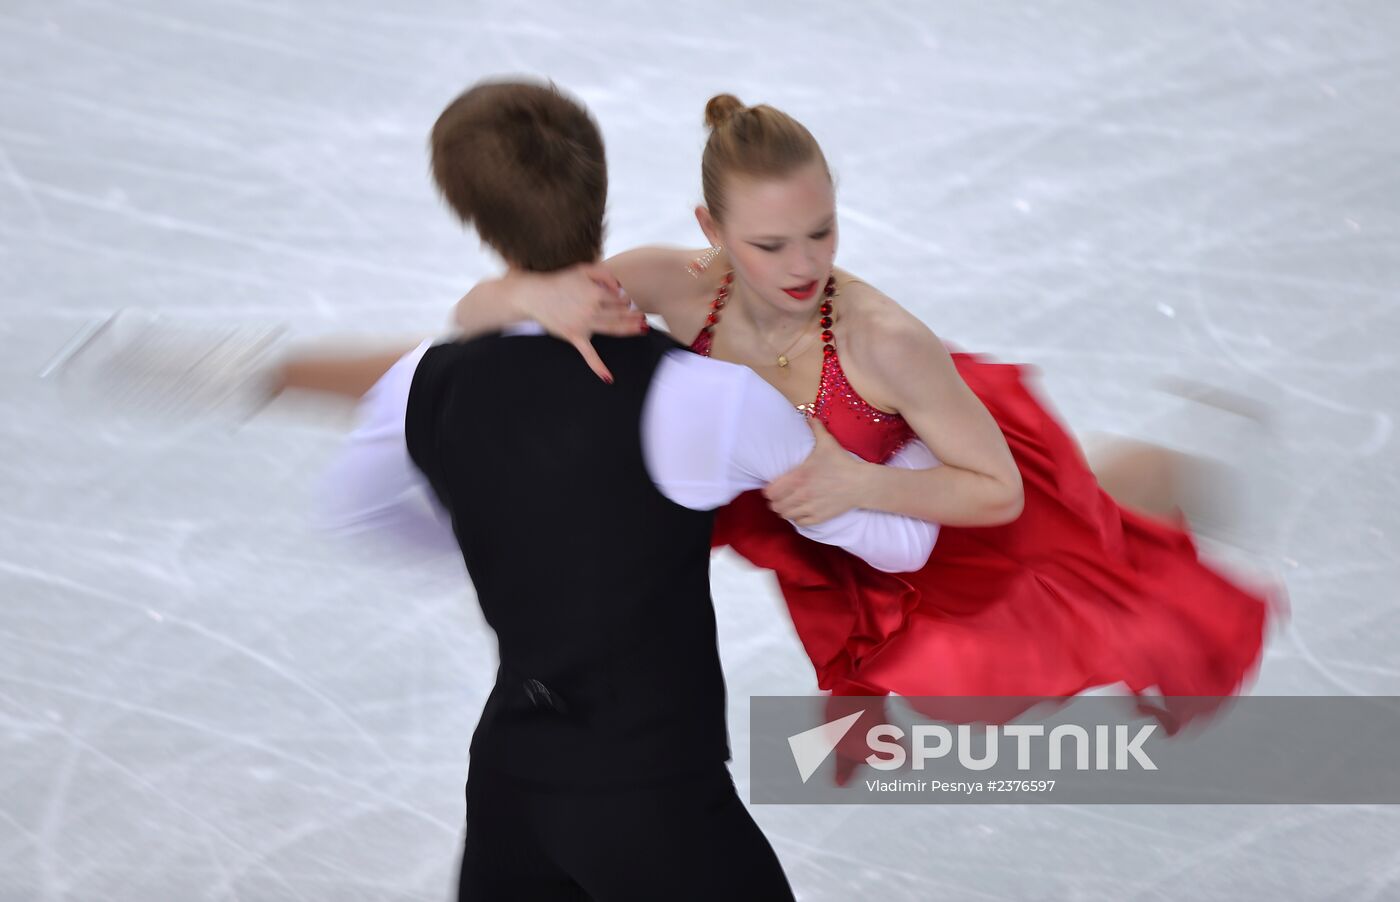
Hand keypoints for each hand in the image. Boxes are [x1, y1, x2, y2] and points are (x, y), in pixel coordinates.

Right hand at [517, 264, 647, 382]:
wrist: (532, 294)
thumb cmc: (558, 280)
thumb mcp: (582, 269)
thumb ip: (604, 274)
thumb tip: (622, 288)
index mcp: (595, 292)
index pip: (620, 298)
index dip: (629, 300)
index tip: (634, 302)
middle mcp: (591, 309)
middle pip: (620, 313)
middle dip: (634, 315)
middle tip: (645, 317)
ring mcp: (583, 324)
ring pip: (613, 329)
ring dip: (630, 330)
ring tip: (643, 329)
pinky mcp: (574, 336)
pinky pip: (588, 354)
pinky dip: (598, 367)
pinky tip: (608, 377)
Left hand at [763, 419, 868, 525]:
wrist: (861, 484)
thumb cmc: (842, 463)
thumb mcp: (828, 443)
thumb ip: (816, 428)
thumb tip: (809, 415)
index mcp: (799, 477)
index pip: (771, 491)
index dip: (768, 490)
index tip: (771, 487)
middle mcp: (801, 494)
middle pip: (776, 505)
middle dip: (775, 501)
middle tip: (779, 496)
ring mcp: (810, 507)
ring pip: (786, 515)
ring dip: (785, 510)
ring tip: (787, 504)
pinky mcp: (819, 517)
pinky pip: (800, 523)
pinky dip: (797, 518)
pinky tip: (800, 511)